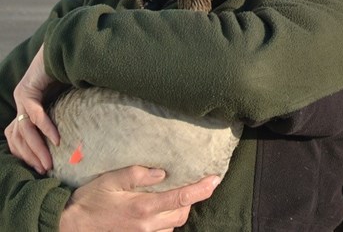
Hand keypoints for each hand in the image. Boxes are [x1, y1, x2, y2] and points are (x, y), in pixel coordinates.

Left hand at [5, 45, 61, 173]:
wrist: (67, 48)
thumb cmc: (71, 71)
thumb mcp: (67, 99)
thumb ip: (66, 113)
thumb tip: (80, 134)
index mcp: (27, 106)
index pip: (19, 136)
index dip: (28, 153)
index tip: (43, 167)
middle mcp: (20, 102)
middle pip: (18, 137)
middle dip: (32, 156)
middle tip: (45, 170)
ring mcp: (21, 96)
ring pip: (23, 130)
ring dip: (36, 148)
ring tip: (49, 162)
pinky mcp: (27, 90)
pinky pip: (35, 114)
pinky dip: (45, 128)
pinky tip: (56, 139)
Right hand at [59, 166, 220, 231]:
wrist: (69, 226)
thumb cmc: (90, 200)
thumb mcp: (111, 179)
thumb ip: (138, 173)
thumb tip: (162, 172)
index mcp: (143, 207)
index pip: (182, 197)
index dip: (202, 189)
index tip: (215, 179)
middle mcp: (147, 225)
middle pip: (182, 212)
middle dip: (189, 199)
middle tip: (187, 184)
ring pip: (174, 224)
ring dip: (177, 211)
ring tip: (170, 197)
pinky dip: (166, 222)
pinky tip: (158, 212)